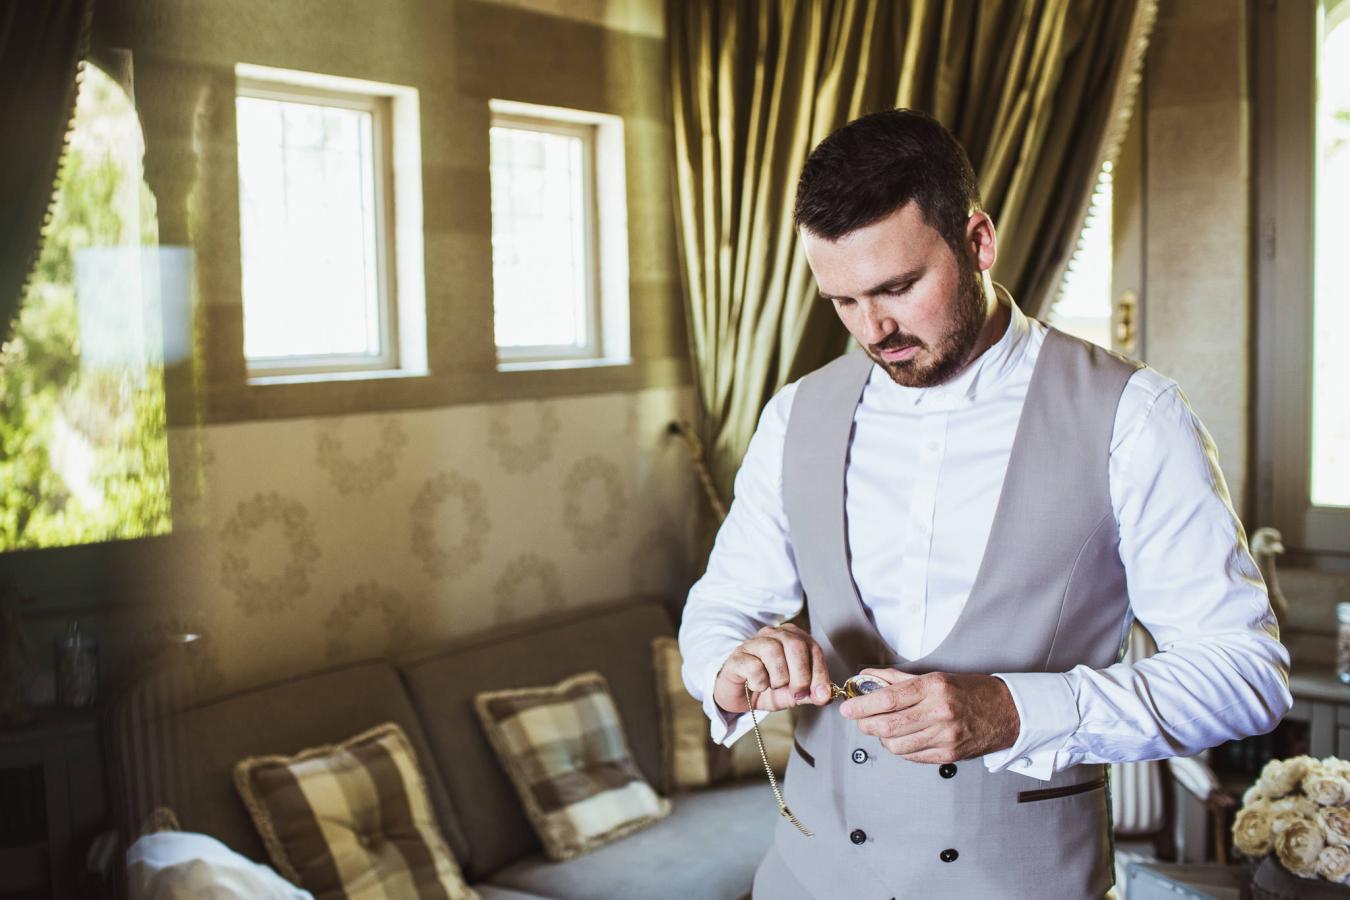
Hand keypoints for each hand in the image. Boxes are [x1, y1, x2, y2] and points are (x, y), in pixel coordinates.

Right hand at [712, 623, 833, 714]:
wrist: (739, 695)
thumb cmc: (768, 688)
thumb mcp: (794, 693)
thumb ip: (811, 692)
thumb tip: (825, 696)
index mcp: (793, 637)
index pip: (813, 648)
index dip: (820, 673)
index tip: (821, 695)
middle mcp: (773, 634)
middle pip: (795, 646)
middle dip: (801, 676)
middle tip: (796, 694)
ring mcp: (753, 643)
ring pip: (774, 652)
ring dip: (779, 678)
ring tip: (773, 686)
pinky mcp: (737, 656)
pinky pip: (754, 667)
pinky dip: (760, 682)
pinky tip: (757, 686)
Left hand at [839, 668, 1020, 763]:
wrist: (1006, 712)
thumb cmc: (968, 691)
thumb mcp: (934, 677)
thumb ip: (896, 680)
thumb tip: (865, 678)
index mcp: (933, 688)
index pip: (887, 699)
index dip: (861, 705)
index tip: (847, 708)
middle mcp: (939, 713)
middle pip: (887, 726)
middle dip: (865, 725)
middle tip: (859, 720)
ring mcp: (945, 737)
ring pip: (896, 746)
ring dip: (882, 738)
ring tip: (884, 728)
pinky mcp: (949, 755)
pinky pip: (912, 757)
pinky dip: (901, 748)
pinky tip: (902, 738)